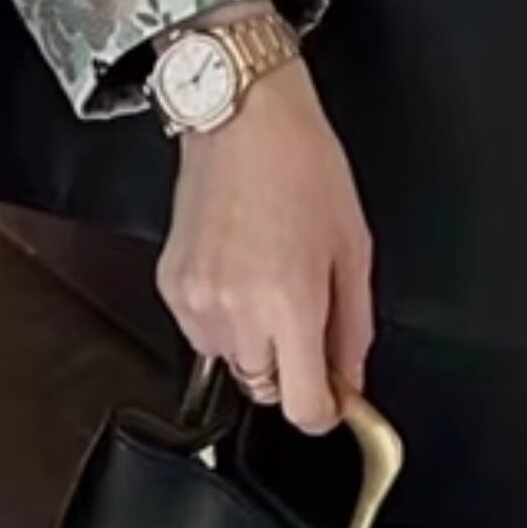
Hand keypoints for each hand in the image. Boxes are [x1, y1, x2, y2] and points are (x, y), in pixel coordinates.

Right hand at [154, 49, 373, 434]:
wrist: (242, 117)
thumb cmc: (302, 164)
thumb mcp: (354, 245)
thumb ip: (355, 324)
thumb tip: (353, 377)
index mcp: (290, 303)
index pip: (303, 408)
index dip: (326, 410)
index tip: (335, 398)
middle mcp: (237, 312)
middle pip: (267, 389)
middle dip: (292, 364)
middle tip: (308, 313)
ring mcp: (196, 303)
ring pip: (233, 363)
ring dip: (257, 342)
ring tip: (271, 278)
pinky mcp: (171, 287)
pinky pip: (202, 334)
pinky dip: (224, 319)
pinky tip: (242, 269)